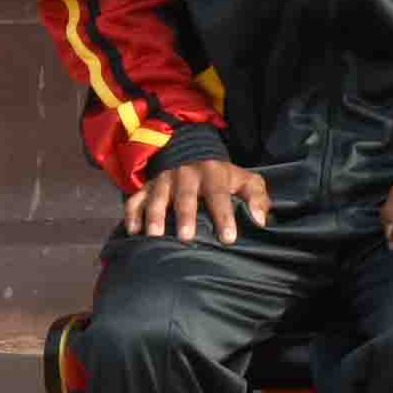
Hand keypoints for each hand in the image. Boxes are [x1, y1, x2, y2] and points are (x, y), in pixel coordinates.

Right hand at [130, 157, 271, 242]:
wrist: (191, 153)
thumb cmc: (223, 177)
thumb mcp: (245, 180)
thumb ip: (257, 197)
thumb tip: (260, 220)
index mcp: (213, 173)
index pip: (219, 195)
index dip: (224, 216)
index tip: (228, 238)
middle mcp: (186, 174)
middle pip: (185, 196)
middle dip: (186, 216)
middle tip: (186, 238)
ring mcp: (163, 180)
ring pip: (157, 197)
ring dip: (155, 216)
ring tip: (155, 236)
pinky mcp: (146, 187)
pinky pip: (135, 200)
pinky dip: (132, 214)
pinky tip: (133, 232)